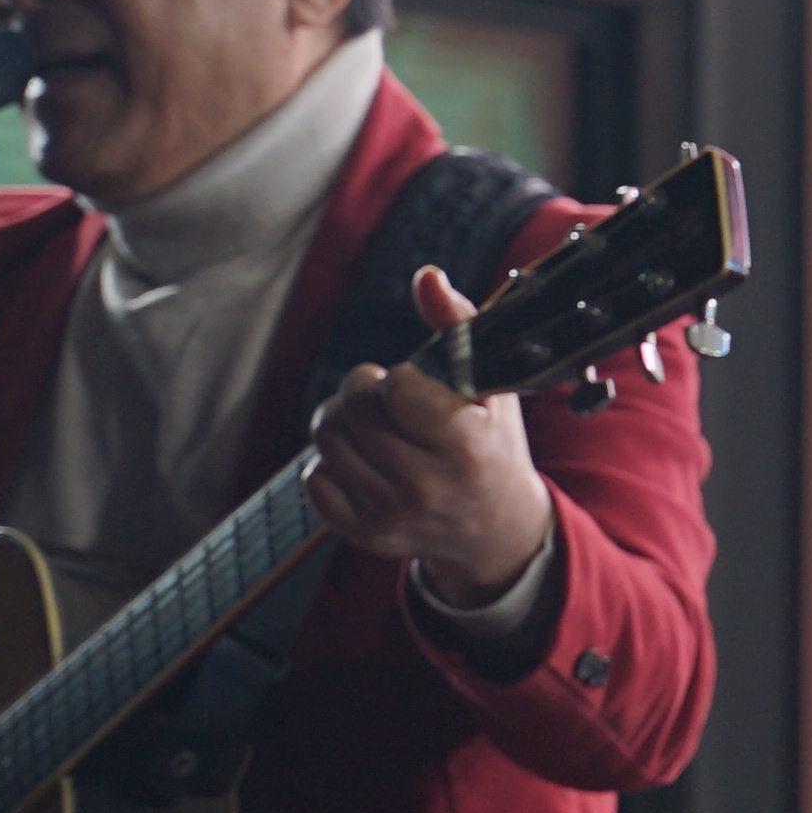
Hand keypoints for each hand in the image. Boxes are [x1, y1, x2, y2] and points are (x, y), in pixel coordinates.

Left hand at [308, 267, 561, 606]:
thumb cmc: (491, 442)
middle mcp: (429, 488)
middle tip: (386, 396)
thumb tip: (427, 277)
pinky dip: (333, 462)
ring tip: (372, 422)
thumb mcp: (492, 385)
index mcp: (468, 447)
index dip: (401, 378)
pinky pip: (316, 479)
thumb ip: (459, 325)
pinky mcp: (366, 535)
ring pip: (328, 440)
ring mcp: (394, 516)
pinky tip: (366, 461)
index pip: (398, 390)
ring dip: (343, 419)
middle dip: (363, 390)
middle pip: (353, 410)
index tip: (416, 386)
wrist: (495, 529)